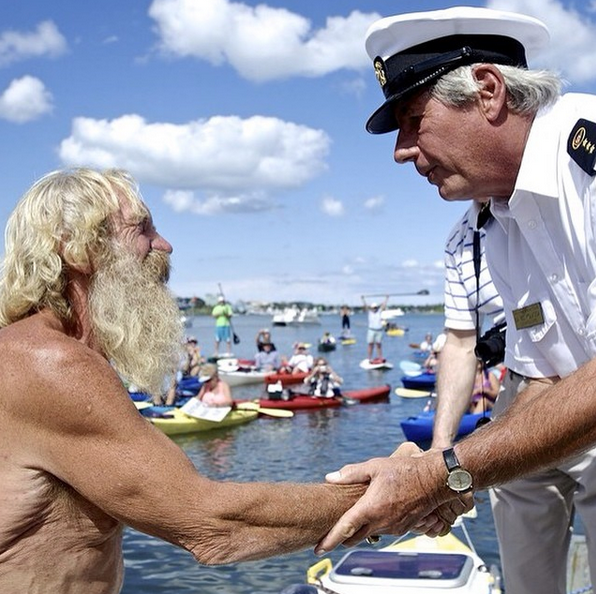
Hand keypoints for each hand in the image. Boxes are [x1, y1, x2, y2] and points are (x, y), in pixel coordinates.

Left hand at [315, 443, 462, 553]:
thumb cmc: (406, 470)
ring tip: (355, 517)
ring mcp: (393, 528)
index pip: (345, 528)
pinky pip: (383, 530)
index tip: (318, 548)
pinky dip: (376, 525)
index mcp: (370, 507)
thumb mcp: (375, 466)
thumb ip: (351, 473)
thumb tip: (331, 477)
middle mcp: (381, 522)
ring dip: (361, 529)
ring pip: (370, 534)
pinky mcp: (402, 529)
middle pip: (354, 537)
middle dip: (342, 538)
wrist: (434, 480)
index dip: (330, 540)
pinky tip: (376, 513)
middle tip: (330, 536)